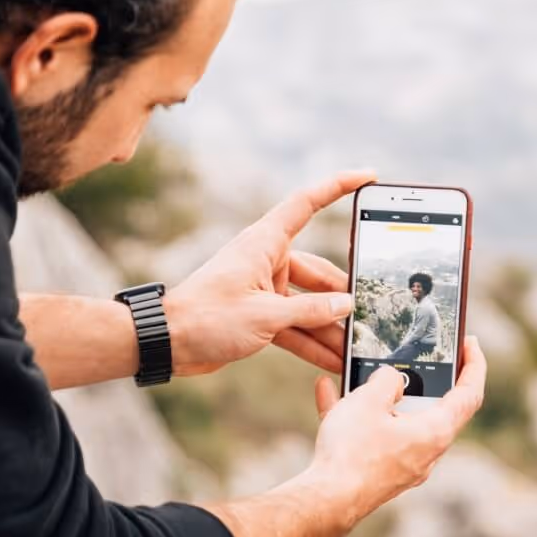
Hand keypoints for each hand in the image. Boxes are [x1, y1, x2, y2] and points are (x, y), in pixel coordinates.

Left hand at [163, 170, 373, 376]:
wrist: (166, 343)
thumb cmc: (207, 319)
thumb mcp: (265, 316)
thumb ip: (310, 312)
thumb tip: (346, 306)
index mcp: (265, 244)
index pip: (307, 204)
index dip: (338, 186)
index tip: (367, 177)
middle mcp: (267, 261)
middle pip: (318, 272)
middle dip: (342, 298)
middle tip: (369, 315)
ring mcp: (264, 289)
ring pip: (308, 304)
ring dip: (329, 327)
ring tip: (355, 349)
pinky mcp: (259, 314)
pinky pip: (294, 325)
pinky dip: (311, 341)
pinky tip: (333, 359)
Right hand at [306, 336, 488, 523]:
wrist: (326, 501)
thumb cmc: (352, 453)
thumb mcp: (369, 400)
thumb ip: (386, 379)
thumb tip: (390, 379)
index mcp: (435, 432)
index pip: (469, 395)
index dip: (474, 365)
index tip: (470, 344)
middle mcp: (427, 452)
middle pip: (433, 407)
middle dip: (418, 380)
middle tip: (410, 357)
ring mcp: (404, 465)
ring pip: (398, 421)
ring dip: (378, 397)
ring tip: (356, 374)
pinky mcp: (381, 473)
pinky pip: (374, 436)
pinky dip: (358, 416)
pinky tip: (328, 393)